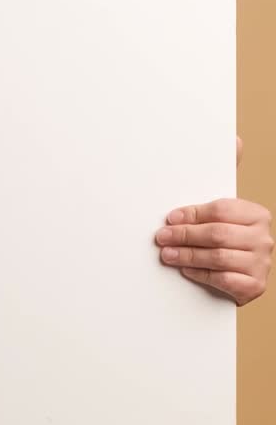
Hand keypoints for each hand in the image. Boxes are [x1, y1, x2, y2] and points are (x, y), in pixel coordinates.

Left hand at [155, 135, 272, 305]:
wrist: (239, 279)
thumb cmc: (224, 240)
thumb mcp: (223, 213)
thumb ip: (223, 182)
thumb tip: (235, 139)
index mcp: (256, 214)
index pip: (221, 210)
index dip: (192, 214)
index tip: (169, 218)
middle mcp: (263, 237)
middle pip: (218, 234)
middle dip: (185, 235)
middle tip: (161, 238)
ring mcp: (261, 263)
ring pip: (218, 257)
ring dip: (187, 255)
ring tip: (167, 254)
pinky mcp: (254, 286)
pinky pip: (224, 279)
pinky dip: (201, 275)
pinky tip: (186, 270)